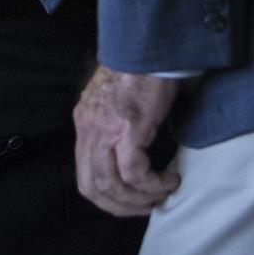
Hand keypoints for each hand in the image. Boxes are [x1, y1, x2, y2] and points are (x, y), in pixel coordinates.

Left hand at [73, 66, 180, 215]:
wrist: (150, 47)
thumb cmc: (141, 73)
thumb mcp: (114, 103)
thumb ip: (112, 128)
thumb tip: (127, 158)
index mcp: (84, 124)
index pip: (84, 176)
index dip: (107, 198)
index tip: (131, 202)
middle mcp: (89, 129)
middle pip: (93, 188)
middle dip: (122, 207)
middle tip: (148, 207)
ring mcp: (105, 129)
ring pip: (113, 185)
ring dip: (140, 199)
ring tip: (163, 193)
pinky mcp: (127, 128)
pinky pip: (135, 173)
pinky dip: (153, 184)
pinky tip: (170, 178)